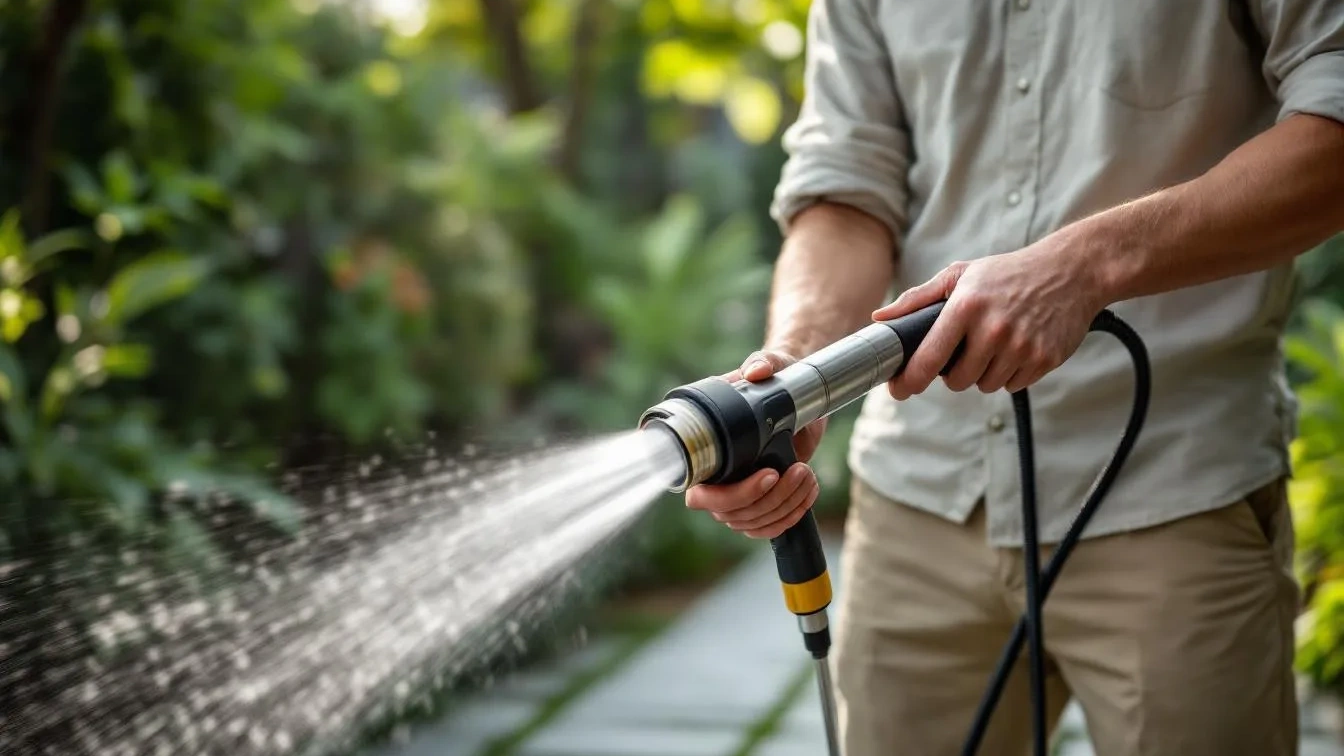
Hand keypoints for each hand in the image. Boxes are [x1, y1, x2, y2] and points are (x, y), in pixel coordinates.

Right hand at [684, 350, 826, 538]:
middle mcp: (717, 479)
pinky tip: (808, 490)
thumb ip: (761, 363)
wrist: (798, 393)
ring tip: (807, 475)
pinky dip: (792, 514)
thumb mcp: (771, 366)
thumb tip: (755, 371)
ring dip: (785, 505)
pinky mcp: (763, 502)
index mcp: (706, 452)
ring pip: (754, 523)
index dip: (731, 495)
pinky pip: (769, 527)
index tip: (768, 474)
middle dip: (769, 499)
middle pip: (731, 514)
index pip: (700, 496)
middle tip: (798, 470)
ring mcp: (739, 495)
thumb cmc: (774, 378)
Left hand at [875, 241, 1105, 399]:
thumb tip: (880, 317)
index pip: (929, 358)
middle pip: (958, 382)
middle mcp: (993, 329)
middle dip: (954, 374)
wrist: (1070, 272)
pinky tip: (1015, 348)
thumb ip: (918, 299)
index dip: (909, 380)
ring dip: (983, 373)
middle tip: (963, 352)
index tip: (898, 390)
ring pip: (985, 385)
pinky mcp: (1044, 359)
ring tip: (993, 345)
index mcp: (966, 307)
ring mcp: (1021, 347)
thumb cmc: (1006, 274)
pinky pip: (1013, 384)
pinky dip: (1009, 373)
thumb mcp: (960, 275)